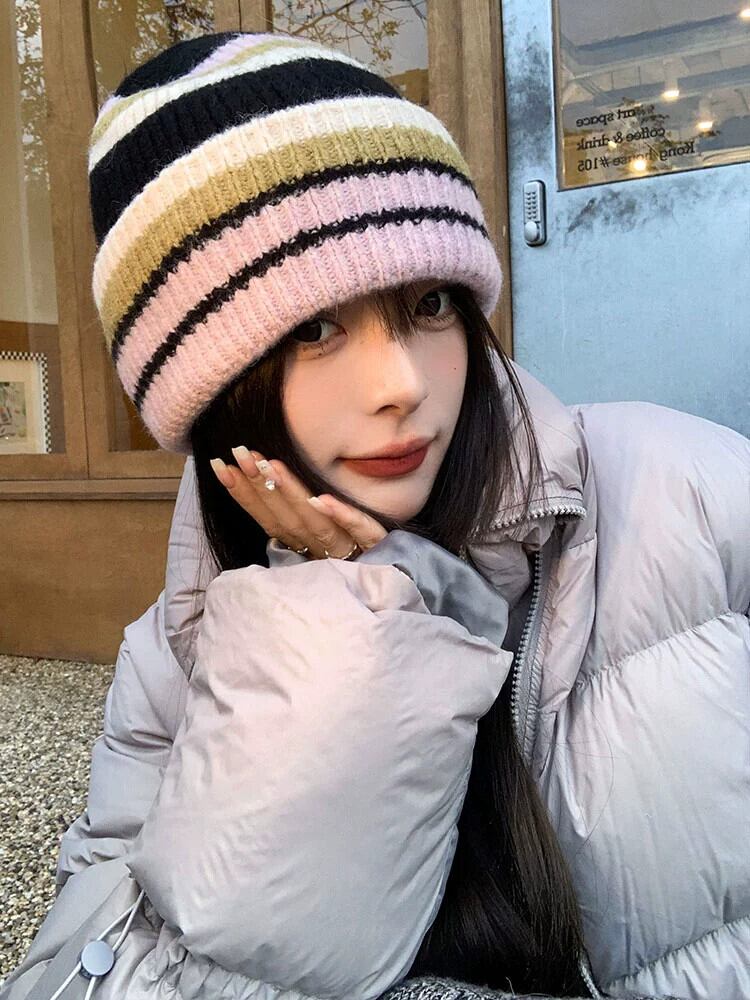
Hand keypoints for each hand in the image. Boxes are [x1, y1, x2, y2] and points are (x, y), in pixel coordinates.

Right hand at [209, 446, 387, 559]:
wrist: (397, 598)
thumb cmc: (355, 570)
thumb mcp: (321, 550)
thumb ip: (296, 527)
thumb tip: (266, 497)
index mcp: (306, 551)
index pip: (270, 521)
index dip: (244, 496)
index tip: (220, 465)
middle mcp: (322, 553)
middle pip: (288, 519)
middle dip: (260, 486)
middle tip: (239, 454)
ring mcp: (351, 553)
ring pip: (316, 523)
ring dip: (291, 494)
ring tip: (270, 464)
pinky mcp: (381, 549)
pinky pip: (362, 532)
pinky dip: (342, 516)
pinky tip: (322, 498)